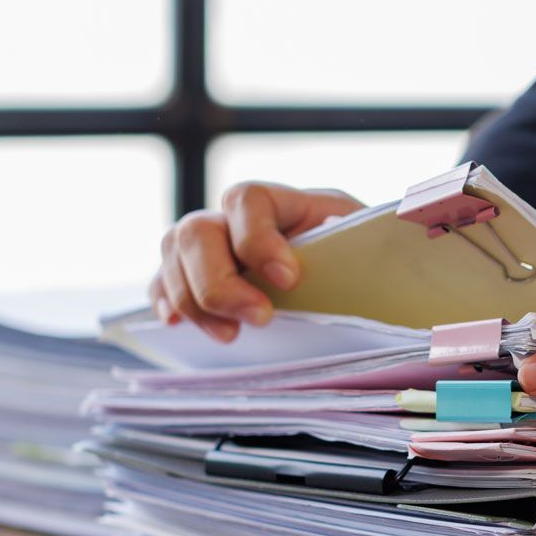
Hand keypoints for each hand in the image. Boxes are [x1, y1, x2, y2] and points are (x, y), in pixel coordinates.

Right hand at [149, 182, 363, 341]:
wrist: (364, 288)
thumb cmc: (369, 271)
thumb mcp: (372, 253)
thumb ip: (356, 243)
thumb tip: (334, 230)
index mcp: (289, 204)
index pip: (248, 199)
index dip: (257, 238)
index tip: (289, 280)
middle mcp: (241, 220)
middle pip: (197, 231)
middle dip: (219, 283)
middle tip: (259, 319)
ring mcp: (214, 247)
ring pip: (173, 254)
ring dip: (194, 300)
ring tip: (231, 336)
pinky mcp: (196, 278)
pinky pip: (163, 281)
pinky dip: (167, 301)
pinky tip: (179, 325)